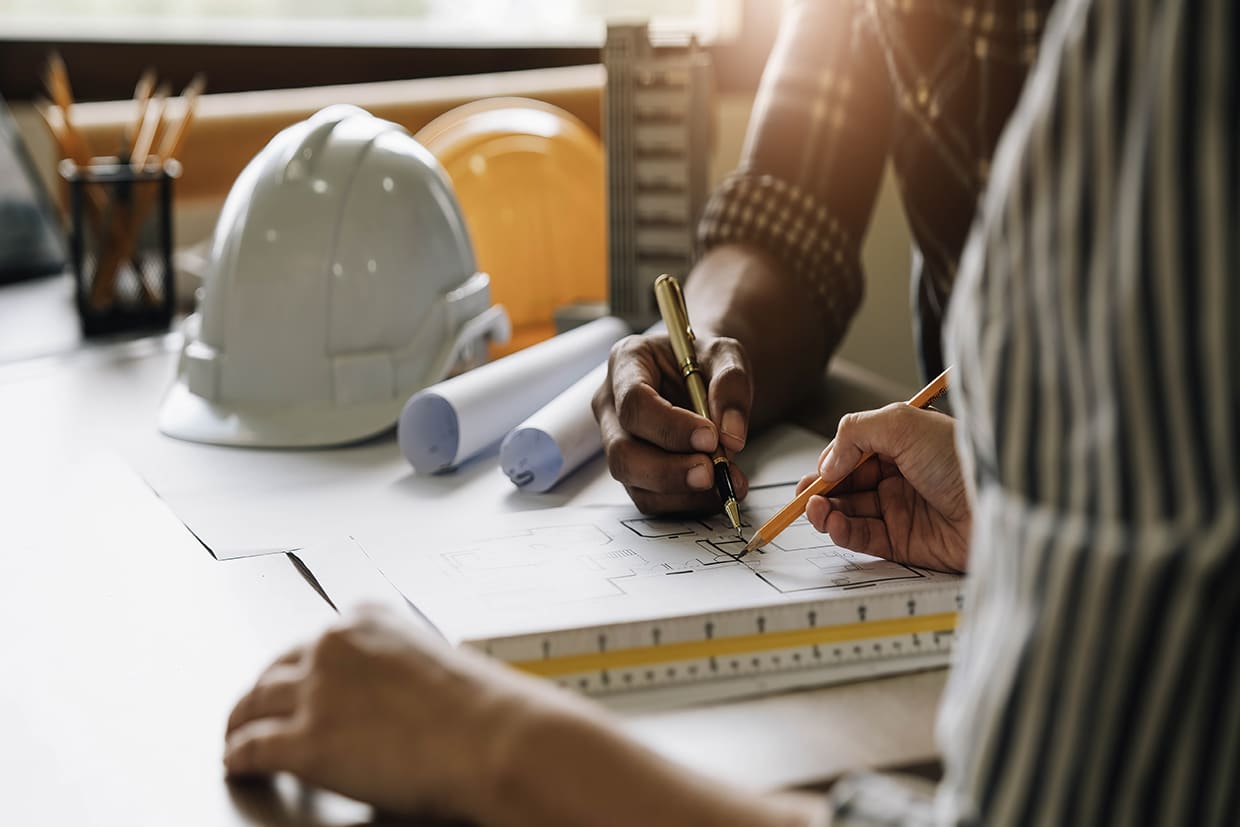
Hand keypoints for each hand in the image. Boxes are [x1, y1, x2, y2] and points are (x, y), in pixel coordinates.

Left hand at [224, 606, 565, 819]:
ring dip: (239, 722)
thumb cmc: (481, 707)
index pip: (315, 639)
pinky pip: (251, 748)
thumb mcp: (432, 661)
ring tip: (234, 736)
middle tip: (253, 709)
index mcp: (365, 620)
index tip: (295, 678)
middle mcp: (332, 646)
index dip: (300, 666)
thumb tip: (382, 696)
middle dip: (262, 691)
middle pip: (274, 668)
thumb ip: (395, 668)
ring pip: (252, 703)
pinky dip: (238, 757)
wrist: (492, 737)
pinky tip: (236, 763)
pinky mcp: (305, 741)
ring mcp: (315, 691)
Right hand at [593, 332, 751, 514]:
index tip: (710, 437)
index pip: (634, 402)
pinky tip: (716, 493)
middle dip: (668, 470)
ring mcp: (618, 441)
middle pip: (622, 451)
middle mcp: (612, 405)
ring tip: (726, 483)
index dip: (670, 426)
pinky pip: (651, 498)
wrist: (703, 375)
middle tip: (712, 473)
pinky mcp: (634, 470)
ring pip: (634, 482)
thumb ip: (730, 385)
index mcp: (626, 363)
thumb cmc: (705, 360)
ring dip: (681, 492)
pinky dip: (686, 502)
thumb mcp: (725, 354)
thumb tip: (731, 437)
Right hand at [798, 403, 969, 572]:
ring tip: (815, 510)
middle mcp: (900, 477)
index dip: (830, 464)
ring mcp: (902, 510)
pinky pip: (864, 538)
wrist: (1001, 503)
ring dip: (826, 511)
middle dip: (821, 491)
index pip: (852, 454)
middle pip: (846, 485)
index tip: (817, 474)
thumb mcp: (902, 424)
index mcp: (901, 445)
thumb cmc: (964, 459)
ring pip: (850, 512)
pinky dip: (843, 531)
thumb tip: (827, 462)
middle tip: (804, 497)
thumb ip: (855, 431)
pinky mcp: (906, 543)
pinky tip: (833, 523)